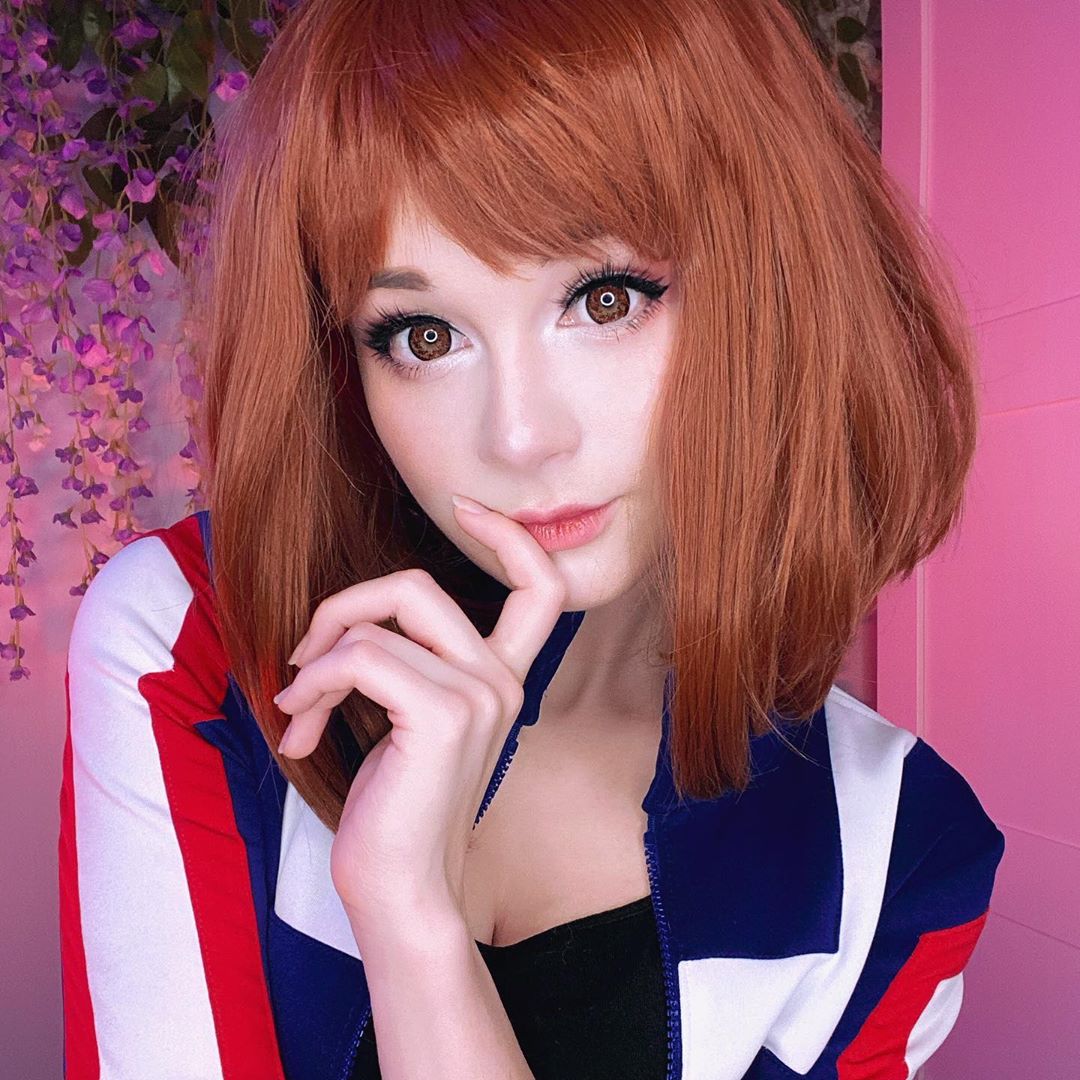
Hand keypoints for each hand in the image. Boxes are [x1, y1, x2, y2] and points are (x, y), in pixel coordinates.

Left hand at [272, 493, 565, 930]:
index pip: (540, 585)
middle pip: (418, 584)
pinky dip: (316, 684)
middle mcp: (502, 680)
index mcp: (502, 678)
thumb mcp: (407, 720)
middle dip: (344, 605)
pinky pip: (362, 658)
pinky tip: (301, 728)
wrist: (400, 890)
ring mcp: (480, 694)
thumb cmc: (394, 809)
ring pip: (380, 621)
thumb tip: (340, 625)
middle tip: (305, 656)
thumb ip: (404, 663)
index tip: (467, 506)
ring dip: (318, 659)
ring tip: (298, 706)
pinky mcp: (443, 715)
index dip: (508, 535)